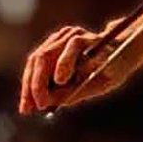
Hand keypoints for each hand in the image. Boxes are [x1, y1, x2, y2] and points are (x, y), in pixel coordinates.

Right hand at [18, 22, 134, 116]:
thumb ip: (76, 90)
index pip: (74, 44)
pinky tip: (28, 98)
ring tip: (26, 107)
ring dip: (29, 85)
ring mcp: (59, 37)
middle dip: (37, 83)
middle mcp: (72, 34)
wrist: (116, 54)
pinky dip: (30, 81)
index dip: (64, 63)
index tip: (59, 83)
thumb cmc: (111, 70)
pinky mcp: (50, 44)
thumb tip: (47, 101)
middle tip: (34, 106)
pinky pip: (35, 62)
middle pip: (46, 54)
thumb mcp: (99, 84)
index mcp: (91, 39)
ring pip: (36, 59)